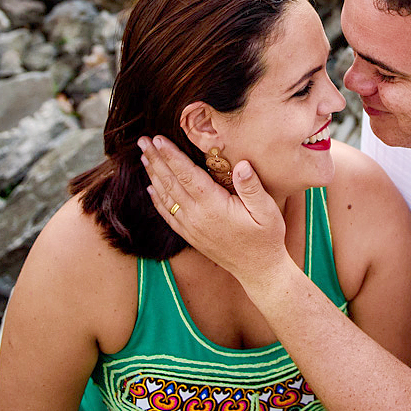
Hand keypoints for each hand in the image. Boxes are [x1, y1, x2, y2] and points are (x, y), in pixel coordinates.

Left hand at [141, 135, 288, 285]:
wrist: (259, 271)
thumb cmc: (266, 238)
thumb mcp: (267, 211)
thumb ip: (252, 187)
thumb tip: (241, 164)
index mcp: (213, 206)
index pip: (187, 175)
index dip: (171, 156)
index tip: (158, 139)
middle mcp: (197, 216)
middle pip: (170, 182)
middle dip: (155, 159)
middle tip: (142, 141)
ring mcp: (191, 227)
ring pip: (165, 197)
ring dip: (153, 176)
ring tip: (143, 157)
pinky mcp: (191, 236)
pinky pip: (168, 215)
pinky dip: (157, 200)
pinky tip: (150, 189)